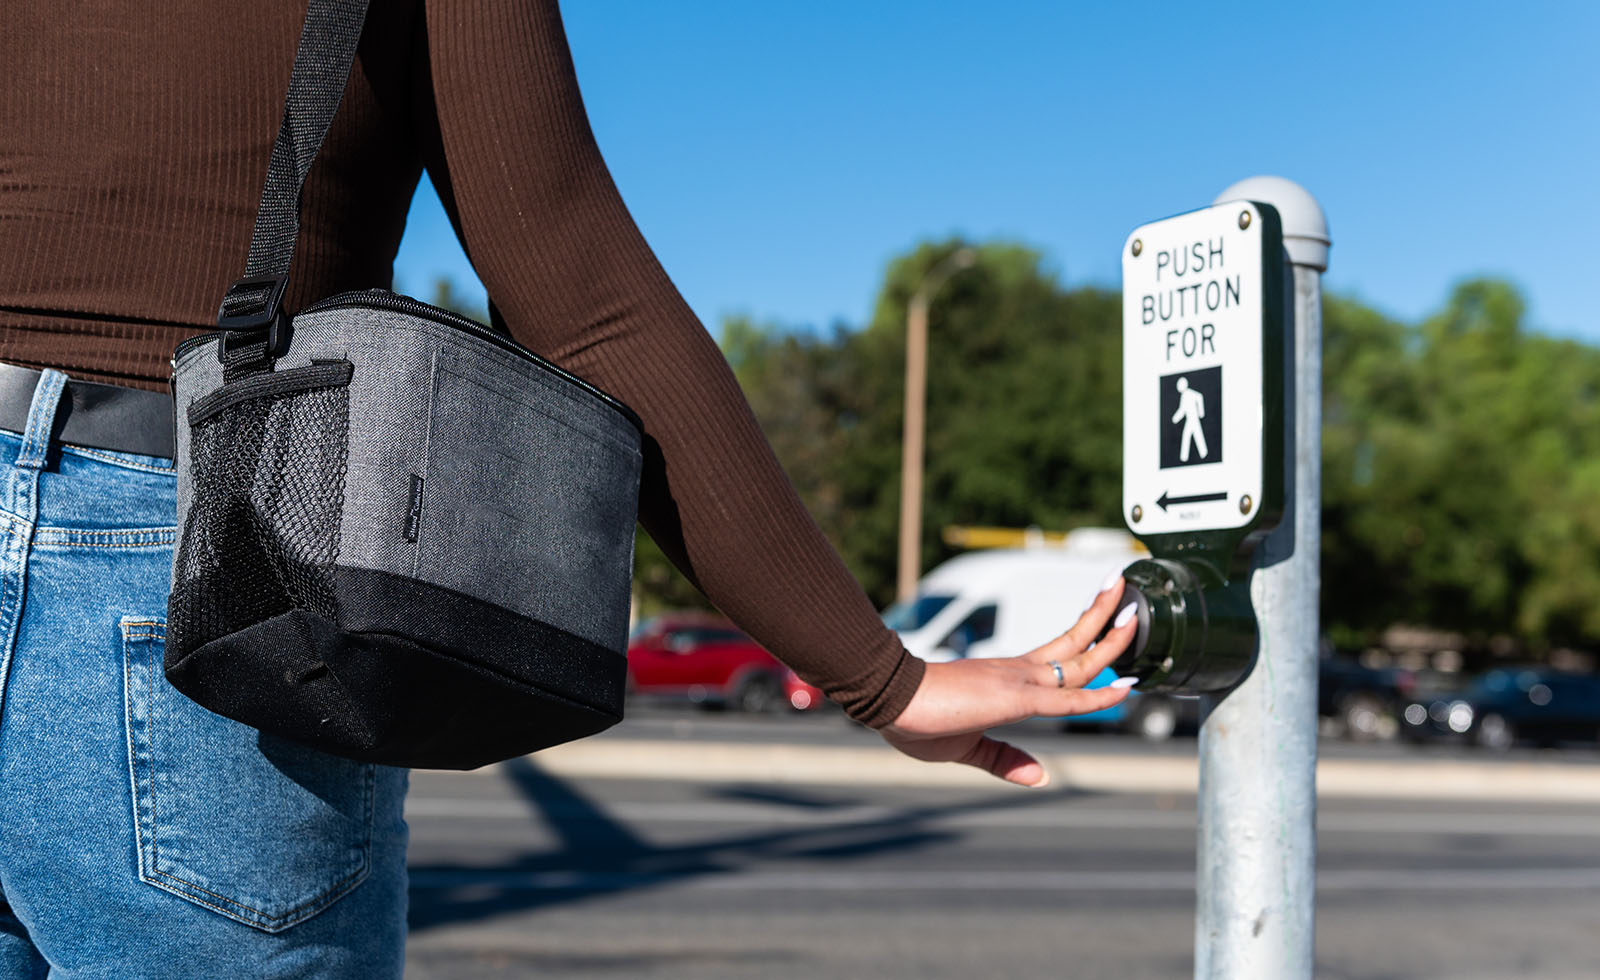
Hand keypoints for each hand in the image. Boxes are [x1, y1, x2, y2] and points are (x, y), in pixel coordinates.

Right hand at [880, 576, 1138, 787]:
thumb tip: (1040, 776)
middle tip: (1126, 597)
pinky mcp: (1015, 697)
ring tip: (1134, 613)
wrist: (888, 700)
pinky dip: (1100, 695)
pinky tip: (1126, 686)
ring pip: (1078, 660)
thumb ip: (1004, 760)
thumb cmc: (915, 721)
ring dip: (1112, 638)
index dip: (1086, 645)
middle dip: (1104, 620)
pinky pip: (1067, 699)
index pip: (1056, 657)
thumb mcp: (968, 748)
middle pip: (1073, 644)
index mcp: (1006, 679)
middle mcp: (1018, 673)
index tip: (1107, 626)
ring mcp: (1018, 681)